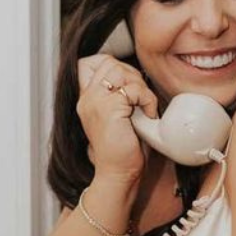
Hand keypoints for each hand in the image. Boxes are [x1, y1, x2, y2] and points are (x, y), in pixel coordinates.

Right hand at [76, 55, 158, 181]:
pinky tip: (148, 115)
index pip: (91, 62)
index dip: (114, 65)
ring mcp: (95, 102)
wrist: (118, 173)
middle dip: (132, 75)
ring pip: (121, 71)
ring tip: (144, 107)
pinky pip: (133, 90)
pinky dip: (147, 100)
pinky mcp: (108, 109)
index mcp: (87, 99)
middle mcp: (87, 98)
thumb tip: (138, 77)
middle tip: (140, 99)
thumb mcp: (118, 116)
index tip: (129, 85)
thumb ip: (120, 95)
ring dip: (140, 87)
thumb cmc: (123, 150)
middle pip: (109, 62)